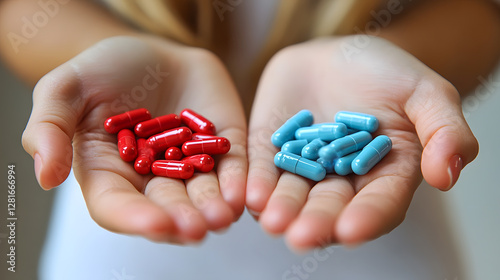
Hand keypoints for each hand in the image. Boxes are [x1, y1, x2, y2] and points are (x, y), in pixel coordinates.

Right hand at [22, 36, 246, 242]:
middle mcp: (153, 178)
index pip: (118, 206)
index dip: (136, 218)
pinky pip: (232, 167)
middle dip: (182, 219)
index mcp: (111, 173)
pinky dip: (237, 181)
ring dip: (214, 207)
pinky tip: (241, 194)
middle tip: (197, 228)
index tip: (156, 224)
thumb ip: (49, 128)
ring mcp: (190, 163)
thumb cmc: (102, 71)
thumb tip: (46, 176)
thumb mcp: (65, 89)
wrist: (150, 50)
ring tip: (222, 216)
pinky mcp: (222, 146)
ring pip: (203, 193)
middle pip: (167, 206)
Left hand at [246, 36, 477, 249]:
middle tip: (301, 237)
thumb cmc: (387, 73)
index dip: (368, 217)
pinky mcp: (272, 150)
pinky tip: (250, 195)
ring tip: (273, 221)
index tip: (352, 230)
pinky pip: (264, 169)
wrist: (340, 52)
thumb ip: (444, 130)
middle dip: (316, 222)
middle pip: (330, 206)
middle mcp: (342, 179)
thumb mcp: (426, 93)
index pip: (380, 202)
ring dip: (282, 210)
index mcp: (384, 174)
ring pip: (293, 194)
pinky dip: (258, 182)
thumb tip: (446, 176)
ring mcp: (305, 166)